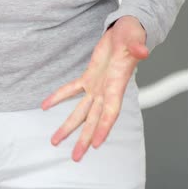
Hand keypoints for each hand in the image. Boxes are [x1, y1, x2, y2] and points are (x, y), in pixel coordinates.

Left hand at [41, 16, 148, 161]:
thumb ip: (137, 47)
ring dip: (69, 127)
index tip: (96, 144)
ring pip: (81, 111)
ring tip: (55, 141)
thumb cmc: (131, 35)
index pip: (110, 112)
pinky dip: (58, 98)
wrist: (125, 31)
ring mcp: (96, 87)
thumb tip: (142, 51)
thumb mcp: (134, 38)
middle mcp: (106, 91)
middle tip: (76, 156)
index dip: (103, 128)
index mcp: (116, 85)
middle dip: (85, 139)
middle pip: (94, 120)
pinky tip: (45, 106)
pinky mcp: (88, 78)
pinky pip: (70, 90)